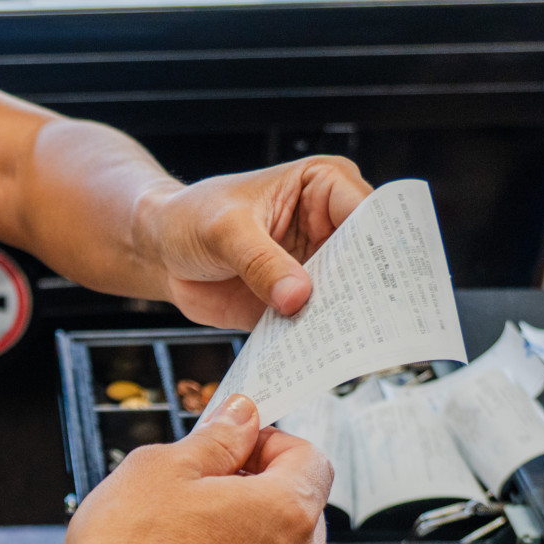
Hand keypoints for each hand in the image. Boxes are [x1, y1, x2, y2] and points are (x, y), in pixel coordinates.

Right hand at [51, 394, 331, 543]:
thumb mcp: (161, 469)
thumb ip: (216, 439)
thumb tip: (240, 419)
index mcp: (287, 511)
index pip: (310, 456)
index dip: (269, 441)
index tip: (234, 443)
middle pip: (298, 506)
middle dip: (255, 489)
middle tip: (199, 486)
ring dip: (242, 535)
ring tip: (180, 535)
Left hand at [138, 155, 371, 329]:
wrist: (160, 250)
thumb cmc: (190, 218)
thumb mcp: (223, 231)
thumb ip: (260, 262)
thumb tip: (297, 297)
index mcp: (324, 185)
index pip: (369, 214)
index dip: (381, 246)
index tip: (384, 279)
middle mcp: (330, 225)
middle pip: (369, 260)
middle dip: (372, 291)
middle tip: (379, 322)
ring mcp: (317, 266)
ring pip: (349, 296)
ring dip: (349, 321)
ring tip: (356, 347)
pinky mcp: (298, 302)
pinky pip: (316, 323)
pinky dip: (318, 341)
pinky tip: (321, 358)